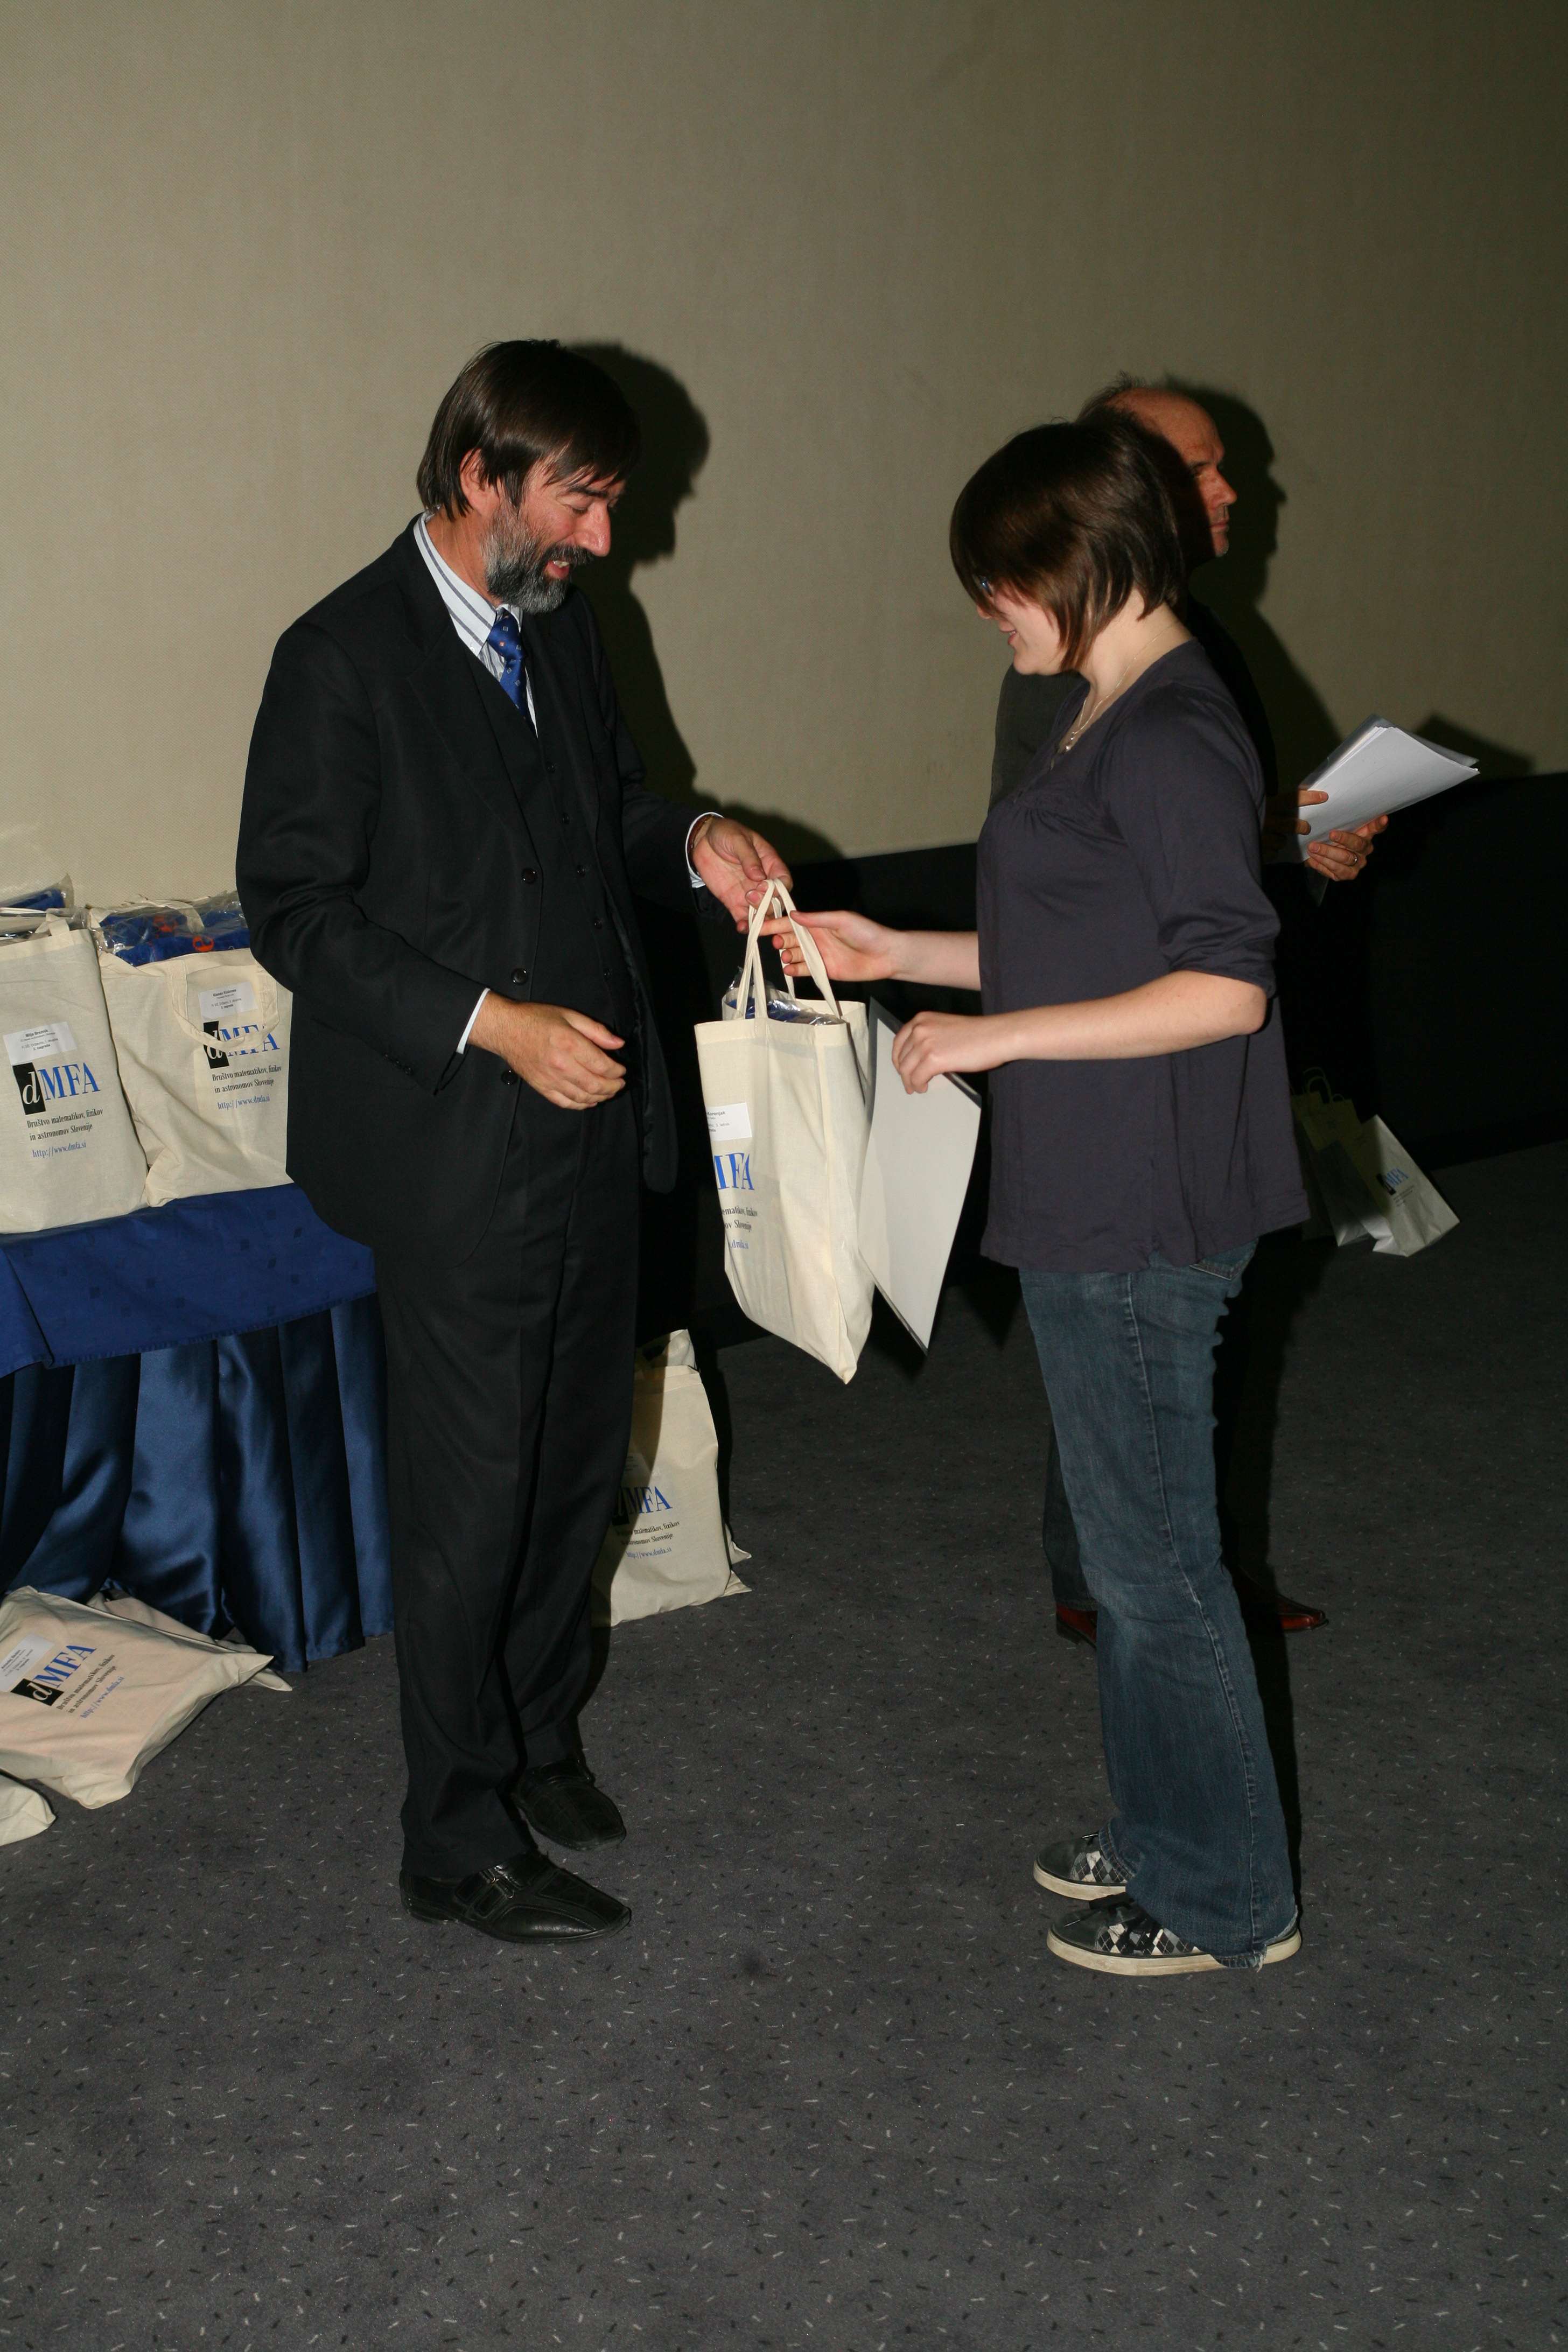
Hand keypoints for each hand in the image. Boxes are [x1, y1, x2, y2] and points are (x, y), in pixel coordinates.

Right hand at [470, 996, 625, 1108]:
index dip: (617, 1071)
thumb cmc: (535, 1019)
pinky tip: (589, 1100)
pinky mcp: (542, 1087)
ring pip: (582, 1097)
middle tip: (620, 1084)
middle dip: (613, 1087)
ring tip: (608, 1092)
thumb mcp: (570, 1016)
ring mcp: (550, 1079)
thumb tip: (618, 1043)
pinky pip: (565, 1102)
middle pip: (595, 1085)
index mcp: (569, 1043)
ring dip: (600, 1097)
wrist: (505, 1029)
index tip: (622, 1070)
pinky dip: (581, 1105)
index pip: (602, 1065)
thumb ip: (596, 1030)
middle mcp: (561, 1065)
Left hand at [690, 815, 792, 931]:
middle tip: (750, 896)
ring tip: (748, 917)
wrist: (703, 840)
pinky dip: (744, 924)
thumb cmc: (725, 833)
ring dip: (758, 918)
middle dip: (767, 904)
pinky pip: (743, 917)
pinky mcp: (734, 901)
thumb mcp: (738, 839)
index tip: (765, 887)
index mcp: (770, 863)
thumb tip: (759, 875)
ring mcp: (749, 893)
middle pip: (775, 901)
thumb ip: (749, 857)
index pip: (784, 881)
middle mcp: (763, 881)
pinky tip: (741, 927)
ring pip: (762, 912)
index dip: (779, 888)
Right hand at [762, 907, 902, 985]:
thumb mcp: (841, 920)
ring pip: (794, 954)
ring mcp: (818, 954)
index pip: (791, 922)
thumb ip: (816, 919)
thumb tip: (793, 915)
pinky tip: (788, 969)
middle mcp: (815, 938)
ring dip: (785, 955)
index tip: (760, 925)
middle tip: (773, 941)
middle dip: (777, 939)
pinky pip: (804, 969)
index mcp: (818, 923)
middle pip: (789, 938)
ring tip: (784, 956)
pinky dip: (794, 969)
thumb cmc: (867, 933)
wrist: (885, 955)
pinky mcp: (823, 970)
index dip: (774, 922)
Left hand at [890, 1011, 1001, 1093]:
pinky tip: (924, 1087)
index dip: (898, 1058)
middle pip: (901, 1057)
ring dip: (910, 1081)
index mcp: (922, 1019)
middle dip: (904, 1072)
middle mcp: (920, 1029)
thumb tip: (920, 1057)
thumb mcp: (945, 1027)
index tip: (901, 1067)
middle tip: (908, 1082)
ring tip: (916, 1087)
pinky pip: (917, 1078)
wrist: (996, 1036)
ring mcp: (925, 1044)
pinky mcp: (933, 1059)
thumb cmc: (978, 1033)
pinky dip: (918, 1085)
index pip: (899, 1041)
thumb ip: (930, 1037)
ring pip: (906, 1069)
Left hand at [1302, 798, 1386, 881]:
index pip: (1376, 828)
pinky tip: (1313, 859)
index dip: (1379, 824)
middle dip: (1344, 839)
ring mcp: (1358, 863)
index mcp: (1366, 834)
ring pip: (1345, 859)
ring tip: (1313, 847)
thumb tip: (1327, 800)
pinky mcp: (1348, 874)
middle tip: (1331, 833)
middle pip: (1357, 844)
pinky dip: (1323, 864)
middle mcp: (1365, 849)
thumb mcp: (1335, 826)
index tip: (1383, 817)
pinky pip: (1336, 870)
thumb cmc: (1331, 837)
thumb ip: (1340, 819)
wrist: (1321, 855)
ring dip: (1327, 853)